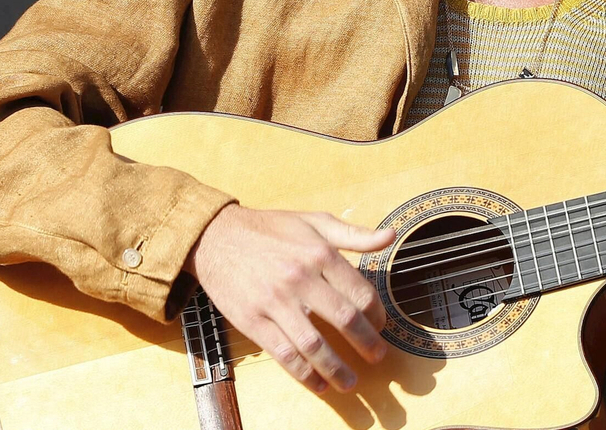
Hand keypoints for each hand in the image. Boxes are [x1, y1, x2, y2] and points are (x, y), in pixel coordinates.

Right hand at [187, 205, 394, 394]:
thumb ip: (354, 234)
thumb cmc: (270, 228)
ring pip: (314, 344)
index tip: (381, 325)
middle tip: (378, 356)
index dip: (377, 314)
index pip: (360, 292)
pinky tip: (318, 383)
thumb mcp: (314, 222)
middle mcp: (300, 279)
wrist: (216, 237)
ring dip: (337, 368)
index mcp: (320, 254)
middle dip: (367, 343)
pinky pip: (284, 354)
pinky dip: (303, 374)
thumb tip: (389, 236)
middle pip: (344, 319)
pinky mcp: (253, 321)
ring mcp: (275, 303)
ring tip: (352, 381)